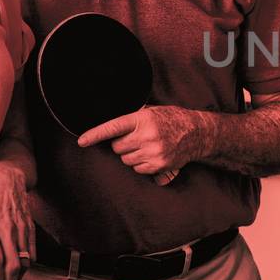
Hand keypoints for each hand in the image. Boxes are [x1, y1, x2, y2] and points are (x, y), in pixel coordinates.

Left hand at [77, 105, 211, 185]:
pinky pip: (137, 169)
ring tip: (147, 146)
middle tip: (135, 138)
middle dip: (122, 144)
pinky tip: (152, 155)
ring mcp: (153, 152)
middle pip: (117, 147)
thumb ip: (133, 117)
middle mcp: (147, 136)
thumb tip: (111, 127)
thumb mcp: (152, 111)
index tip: (81, 141)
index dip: (95, 134)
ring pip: (126, 159)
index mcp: (143, 119)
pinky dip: (141, 164)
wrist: (197, 133)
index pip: (114, 127)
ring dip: (131, 154)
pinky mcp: (159, 165)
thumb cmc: (172, 119)